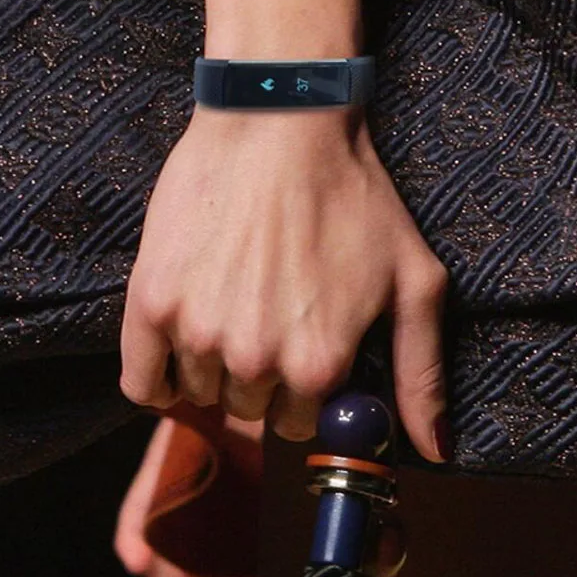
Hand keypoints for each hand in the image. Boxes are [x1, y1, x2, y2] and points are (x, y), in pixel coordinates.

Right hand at [120, 104, 448, 461]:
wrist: (280, 122)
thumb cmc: (353, 196)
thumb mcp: (413, 282)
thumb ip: (421, 375)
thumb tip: (435, 454)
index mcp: (318, 364)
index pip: (299, 426)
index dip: (303, 393)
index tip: (301, 352)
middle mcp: (255, 361)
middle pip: (248, 409)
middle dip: (262, 378)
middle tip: (268, 319)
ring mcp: (197, 333)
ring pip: (200, 393)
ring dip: (215, 368)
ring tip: (233, 308)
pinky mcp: (151, 302)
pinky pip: (141, 383)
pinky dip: (159, 379)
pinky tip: (180, 349)